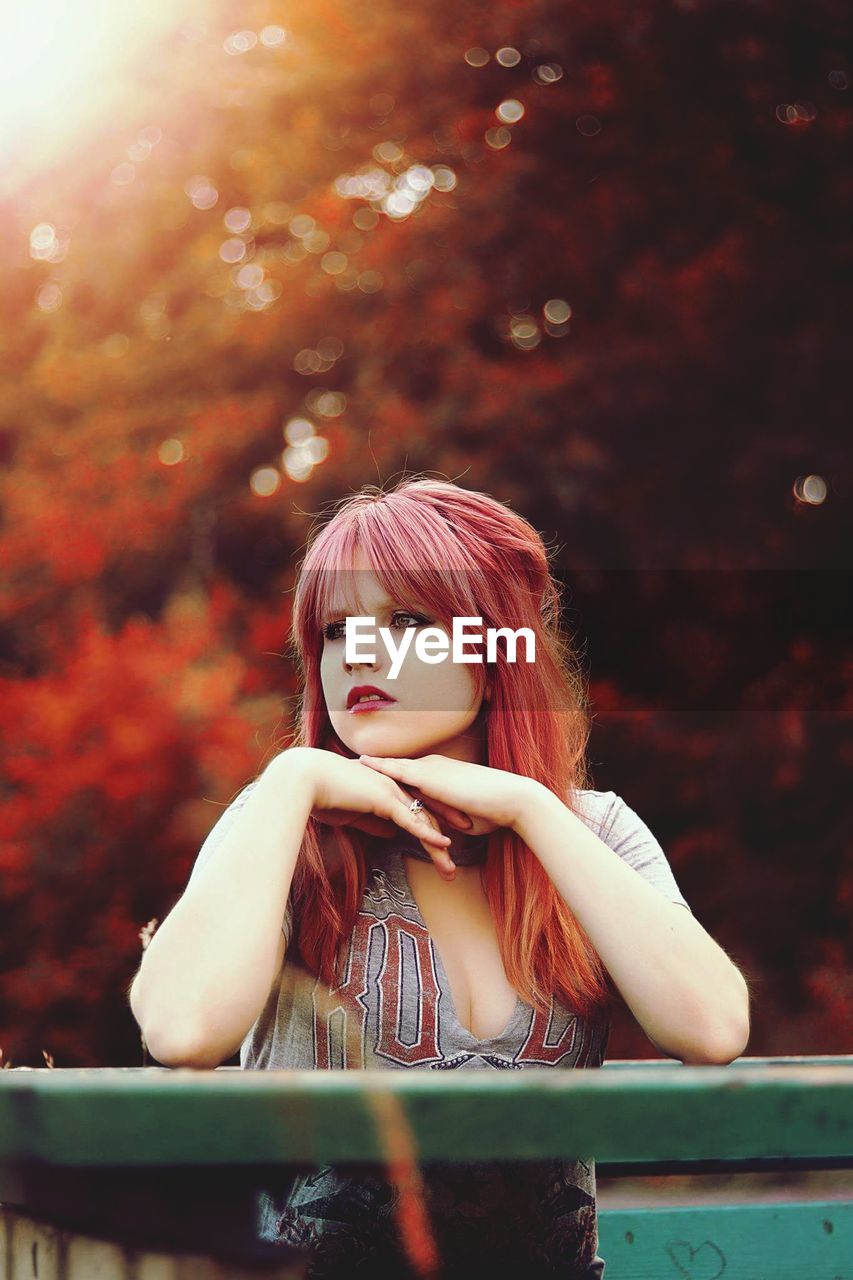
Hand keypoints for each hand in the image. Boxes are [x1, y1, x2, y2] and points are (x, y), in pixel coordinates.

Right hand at [283, 746, 462, 879]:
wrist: (305, 780)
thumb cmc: (324, 796)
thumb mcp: (353, 814)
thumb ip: (373, 822)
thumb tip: (390, 834)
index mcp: (389, 786)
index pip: (420, 805)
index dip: (438, 820)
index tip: (454, 837)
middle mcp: (395, 785)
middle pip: (427, 813)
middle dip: (445, 835)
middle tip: (458, 858)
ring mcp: (391, 790)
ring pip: (422, 819)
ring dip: (438, 845)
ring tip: (451, 868)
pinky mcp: (383, 798)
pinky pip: (410, 819)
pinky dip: (427, 833)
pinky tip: (443, 844)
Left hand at [357, 753, 539, 836]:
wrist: (512, 799)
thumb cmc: (494, 811)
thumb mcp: (463, 818)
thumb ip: (446, 821)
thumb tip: (440, 833)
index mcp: (440, 774)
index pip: (407, 773)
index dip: (387, 773)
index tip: (368, 772)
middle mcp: (432, 766)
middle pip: (395, 766)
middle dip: (372, 765)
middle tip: (348, 762)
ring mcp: (431, 769)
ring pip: (392, 765)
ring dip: (370, 764)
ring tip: (346, 761)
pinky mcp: (431, 777)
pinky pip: (398, 770)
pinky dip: (379, 767)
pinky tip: (362, 765)